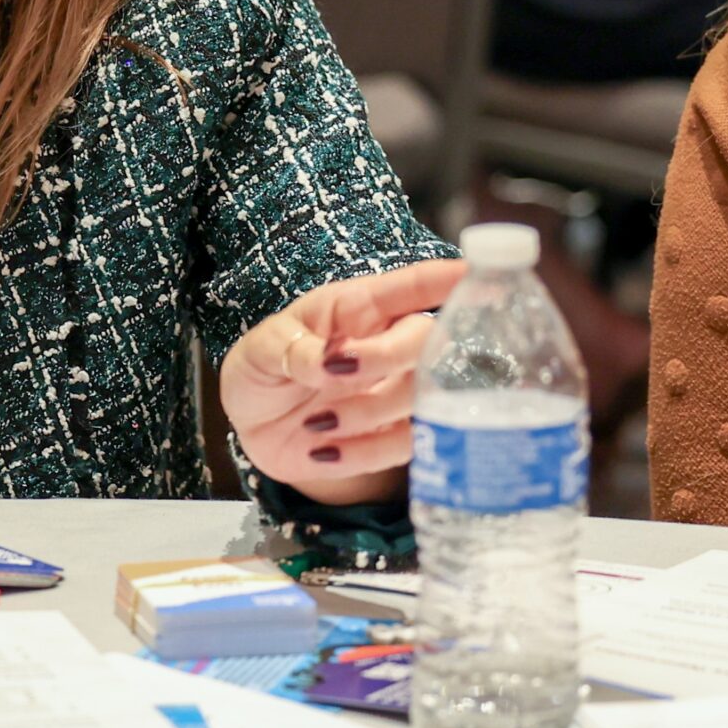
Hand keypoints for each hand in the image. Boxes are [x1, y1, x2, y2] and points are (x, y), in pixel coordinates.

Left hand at [220, 258, 462, 502]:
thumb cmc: (262, 367)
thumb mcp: (259, 350)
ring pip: (421, 397)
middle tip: (335, 372)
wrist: (253, 426)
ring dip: (368, 412)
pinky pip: (403, 448)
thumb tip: (329, 361)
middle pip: (427, 339)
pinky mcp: (392, 438)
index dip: (447, 279)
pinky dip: (361, 453)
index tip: (475, 273)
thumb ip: (291, 349)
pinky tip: (321, 450)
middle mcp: (388, 344)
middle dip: (389, 356)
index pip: (412, 286)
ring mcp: (395, 392)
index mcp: (359, 307)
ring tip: (315, 422)